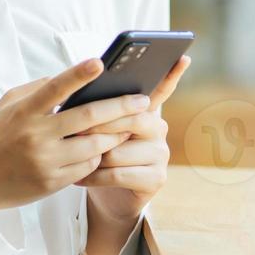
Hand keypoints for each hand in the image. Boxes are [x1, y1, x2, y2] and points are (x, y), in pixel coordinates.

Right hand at [0, 59, 153, 212]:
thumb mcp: (8, 105)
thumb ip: (37, 89)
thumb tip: (71, 78)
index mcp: (25, 112)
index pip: (55, 88)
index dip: (78, 74)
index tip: (99, 62)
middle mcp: (36, 135)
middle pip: (88, 117)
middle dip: (121, 107)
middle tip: (143, 100)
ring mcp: (45, 160)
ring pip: (95, 144)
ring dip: (117, 133)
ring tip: (130, 125)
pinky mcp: (53, 182)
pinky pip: (88, 165)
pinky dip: (99, 154)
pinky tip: (106, 147)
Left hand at [75, 54, 190, 219]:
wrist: (107, 198)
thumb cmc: (99, 157)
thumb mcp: (98, 131)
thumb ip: (100, 112)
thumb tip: (81, 96)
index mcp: (146, 112)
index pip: (162, 89)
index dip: (173, 74)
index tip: (182, 57)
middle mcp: (159, 129)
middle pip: (131, 119)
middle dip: (99, 126)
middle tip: (74, 131)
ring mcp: (161, 154)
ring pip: (119, 150)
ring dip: (92, 156)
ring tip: (72, 158)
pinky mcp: (156, 178)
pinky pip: (119, 174)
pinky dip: (94, 177)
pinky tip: (80, 177)